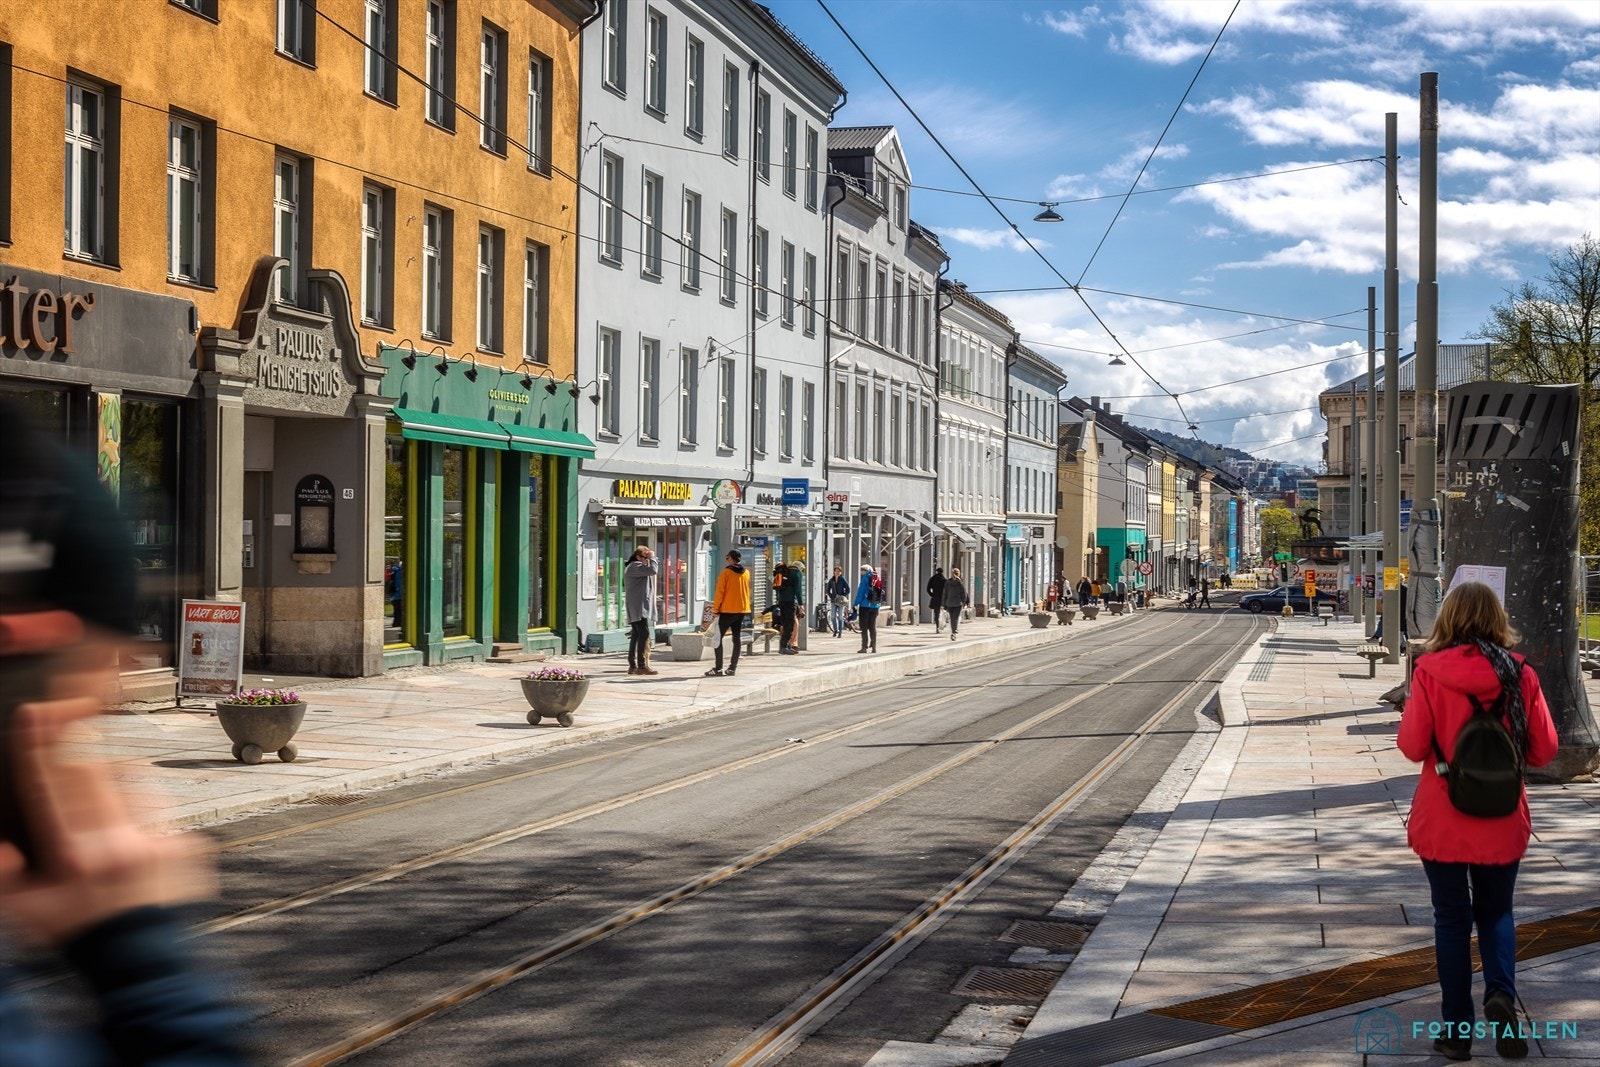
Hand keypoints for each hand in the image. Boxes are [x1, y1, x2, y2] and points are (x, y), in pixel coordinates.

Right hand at [0, 616, 213, 946]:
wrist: (139, 954)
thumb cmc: (74, 929)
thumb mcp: (21, 910)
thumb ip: (2, 874)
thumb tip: (4, 847)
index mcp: (76, 857)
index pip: (54, 788)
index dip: (41, 747)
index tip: (36, 712)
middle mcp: (121, 844)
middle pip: (98, 766)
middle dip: (82, 723)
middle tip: (76, 690)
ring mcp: (158, 840)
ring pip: (133, 779)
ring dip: (113, 769)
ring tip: (102, 799)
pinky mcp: (186, 839)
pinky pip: (159, 801)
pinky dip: (141, 799)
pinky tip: (130, 822)